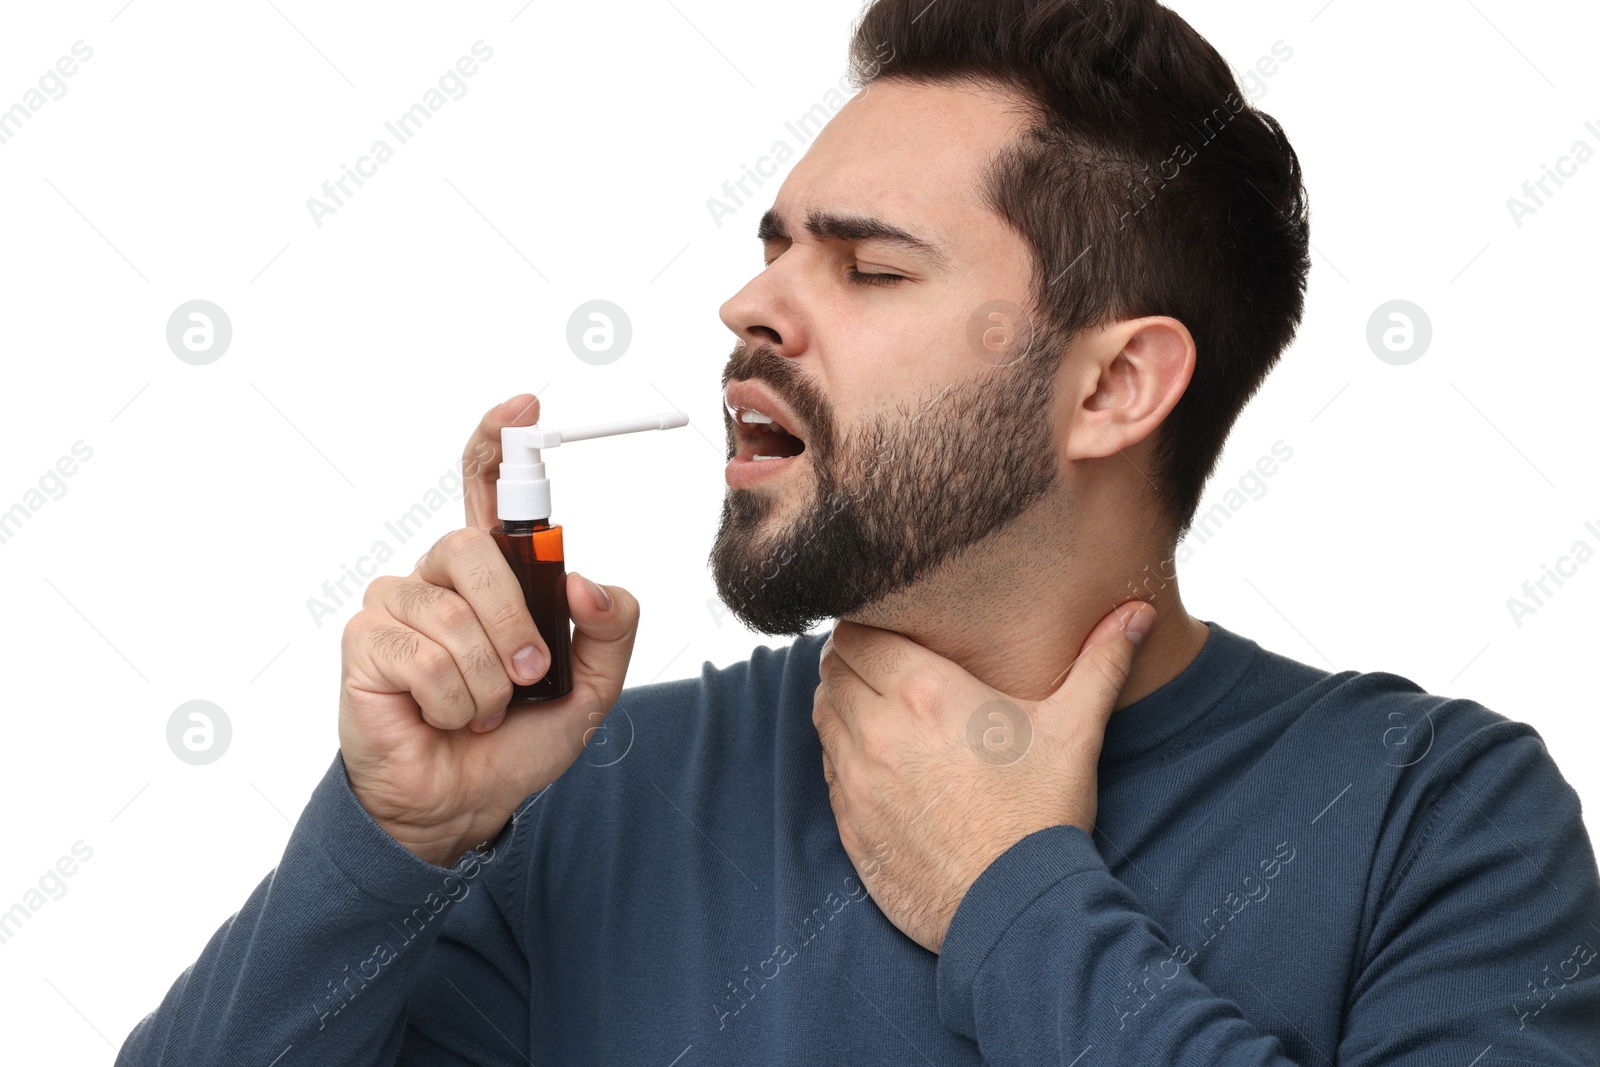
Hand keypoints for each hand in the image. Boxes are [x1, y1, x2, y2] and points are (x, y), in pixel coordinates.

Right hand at [337, 394, 640, 866]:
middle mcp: (441, 575)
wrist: (466, 800)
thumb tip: (586, 583)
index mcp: (496, 572)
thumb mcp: (592, 686)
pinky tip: (440, 716)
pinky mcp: (366, 642)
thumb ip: (611, 629)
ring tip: (479, 709)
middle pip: (472, 547)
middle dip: (513, 617)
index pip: (488, 486)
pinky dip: (452, 701)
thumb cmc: (518, 734)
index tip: (525, 405)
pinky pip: (423, 658)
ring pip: (453, 614)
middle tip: (528, 672)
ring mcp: (398, 603)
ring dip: (484, 680)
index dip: (500, 440)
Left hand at [812, 601, 1153, 952]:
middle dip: (853, 662)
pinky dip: (842, 755)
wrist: (1013, 909)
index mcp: (924, 692)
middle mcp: (878, 728)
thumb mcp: (1074, 731)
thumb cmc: (1041, 816)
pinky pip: (826, 768)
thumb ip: (1100, 663)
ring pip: (823, 715)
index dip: (868, 628)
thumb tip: (1140, 613)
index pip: (857, 633)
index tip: (893, 636)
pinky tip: (879, 763)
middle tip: (885, 669)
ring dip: (842, 705)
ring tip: (879, 711)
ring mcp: (856, 778)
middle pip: (832, 668)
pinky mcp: (848, 822)